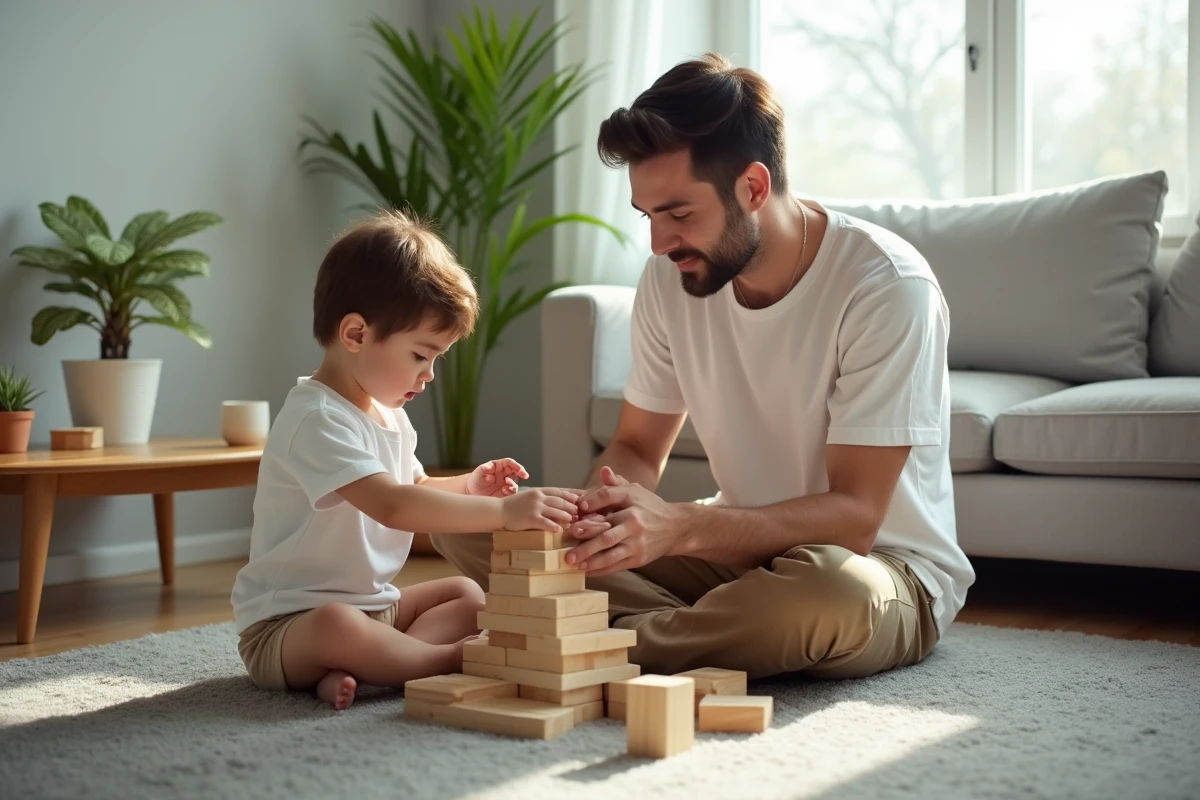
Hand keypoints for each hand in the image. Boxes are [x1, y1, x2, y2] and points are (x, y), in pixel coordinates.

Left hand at [467, 458, 527, 496]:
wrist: (471, 493)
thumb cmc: (475, 480)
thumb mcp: (478, 473)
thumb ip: (484, 468)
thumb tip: (490, 466)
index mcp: (498, 467)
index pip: (510, 463)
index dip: (516, 465)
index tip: (520, 469)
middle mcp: (503, 474)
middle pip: (516, 471)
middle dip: (521, 472)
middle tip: (524, 475)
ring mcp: (504, 483)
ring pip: (515, 482)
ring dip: (514, 484)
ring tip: (506, 486)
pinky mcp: (504, 493)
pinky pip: (512, 492)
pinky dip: (511, 491)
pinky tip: (504, 491)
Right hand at [501, 488, 577, 532]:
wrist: (499, 510)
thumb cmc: (513, 505)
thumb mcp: (528, 496)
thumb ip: (540, 498)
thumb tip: (555, 503)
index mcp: (538, 491)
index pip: (558, 491)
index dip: (570, 496)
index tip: (578, 500)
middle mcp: (538, 497)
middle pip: (560, 501)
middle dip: (570, 507)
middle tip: (577, 513)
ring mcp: (535, 508)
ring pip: (556, 511)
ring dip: (566, 516)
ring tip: (572, 521)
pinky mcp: (531, 519)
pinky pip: (546, 523)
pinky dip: (554, 526)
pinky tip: (559, 530)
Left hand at [566, 466, 682, 575]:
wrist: (676, 527)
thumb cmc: (649, 507)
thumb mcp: (636, 491)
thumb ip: (616, 483)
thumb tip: (604, 471)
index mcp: (631, 499)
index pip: (608, 497)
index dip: (592, 501)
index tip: (578, 508)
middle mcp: (634, 520)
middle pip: (605, 532)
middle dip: (584, 540)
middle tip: (566, 545)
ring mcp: (637, 541)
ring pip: (610, 552)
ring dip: (589, 559)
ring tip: (573, 562)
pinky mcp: (639, 557)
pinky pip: (617, 564)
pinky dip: (600, 569)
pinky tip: (587, 570)